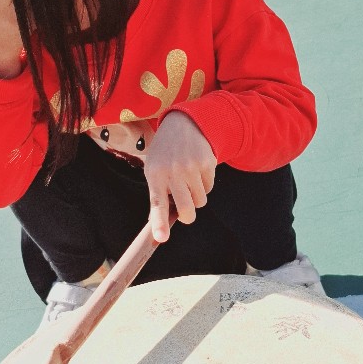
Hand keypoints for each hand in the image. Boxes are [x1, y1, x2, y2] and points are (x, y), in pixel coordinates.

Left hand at [143, 111, 215, 242]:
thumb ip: (157, 196)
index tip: (161, 238)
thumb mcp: (153, 169)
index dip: (160, 223)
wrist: (183, 125)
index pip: (158, 204)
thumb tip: (161, 226)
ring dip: (196, 197)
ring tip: (188, 181)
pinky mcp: (207, 163)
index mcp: (155, 175)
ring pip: (200, 201)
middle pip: (187, 210)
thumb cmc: (165, 153)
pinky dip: (204, 185)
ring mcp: (191, 168)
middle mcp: (173, 172)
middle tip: (185, 211)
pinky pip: (209, 188)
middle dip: (187, 216)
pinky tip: (197, 171)